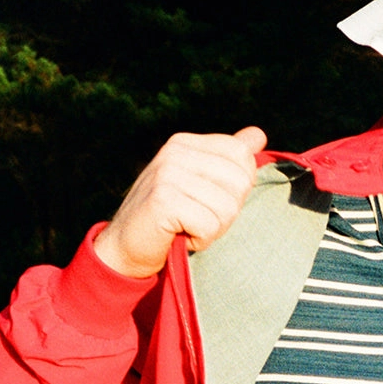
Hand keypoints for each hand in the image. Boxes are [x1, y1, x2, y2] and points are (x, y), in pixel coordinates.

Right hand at [94, 126, 267, 279]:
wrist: (124, 249)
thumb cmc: (169, 220)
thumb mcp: (199, 184)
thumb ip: (227, 159)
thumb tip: (258, 134)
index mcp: (185, 143)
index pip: (242, 156)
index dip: (235, 189)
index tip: (206, 201)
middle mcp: (175, 151)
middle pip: (240, 182)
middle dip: (227, 211)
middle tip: (197, 218)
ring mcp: (167, 173)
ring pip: (228, 207)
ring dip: (214, 229)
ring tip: (187, 226)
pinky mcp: (163, 200)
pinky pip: (210, 225)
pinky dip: (201, 240)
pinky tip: (180, 235)